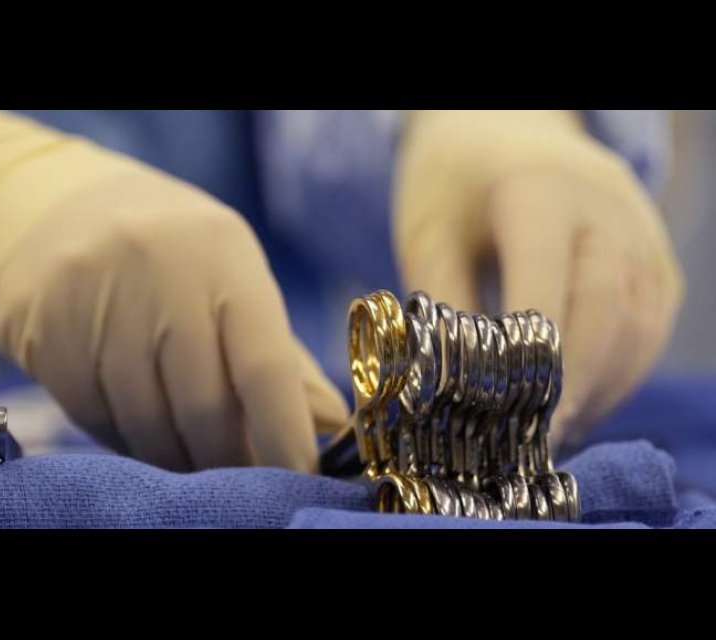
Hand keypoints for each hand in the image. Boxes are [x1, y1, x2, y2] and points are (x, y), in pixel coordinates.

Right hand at [0, 113, 347, 471]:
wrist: (59, 205)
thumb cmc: (173, 254)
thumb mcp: (234, 278)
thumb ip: (282, 354)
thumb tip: (327, 423)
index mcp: (223, 257)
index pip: (264, 365)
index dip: (284, 433)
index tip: (299, 477)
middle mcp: (159, 272)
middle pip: (203, 406)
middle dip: (229, 460)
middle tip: (241, 481)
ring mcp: (93, 298)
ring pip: (146, 421)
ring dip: (177, 459)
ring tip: (194, 463)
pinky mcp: (43, 330)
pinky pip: (94, 417)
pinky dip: (127, 442)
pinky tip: (143, 435)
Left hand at [394, 110, 684, 446]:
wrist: (499, 132)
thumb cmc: (454, 185)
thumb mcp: (429, 236)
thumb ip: (445, 309)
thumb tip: (457, 390)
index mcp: (539, 193)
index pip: (547, 291)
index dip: (531, 365)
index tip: (508, 422)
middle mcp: (606, 207)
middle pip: (605, 312)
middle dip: (571, 385)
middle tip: (534, 440)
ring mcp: (640, 229)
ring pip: (639, 325)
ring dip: (601, 385)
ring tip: (557, 428)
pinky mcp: (653, 254)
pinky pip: (651, 322)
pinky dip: (621, 368)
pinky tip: (583, 398)